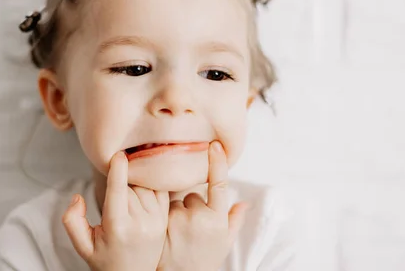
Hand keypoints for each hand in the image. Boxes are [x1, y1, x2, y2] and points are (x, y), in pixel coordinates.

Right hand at [62, 151, 169, 270]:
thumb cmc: (106, 260)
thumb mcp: (83, 245)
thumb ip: (72, 221)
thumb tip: (77, 197)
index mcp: (118, 227)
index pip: (119, 191)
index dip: (118, 169)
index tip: (118, 154)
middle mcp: (141, 223)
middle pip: (130, 186)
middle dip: (122, 181)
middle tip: (115, 191)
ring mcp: (156, 221)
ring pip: (145, 186)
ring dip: (136, 183)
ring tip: (127, 195)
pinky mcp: (165, 219)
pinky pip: (160, 190)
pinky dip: (151, 184)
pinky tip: (142, 189)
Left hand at [157, 141, 248, 270]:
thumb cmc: (203, 261)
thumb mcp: (224, 244)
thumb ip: (234, 221)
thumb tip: (244, 203)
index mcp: (217, 220)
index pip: (219, 185)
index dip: (217, 163)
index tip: (215, 145)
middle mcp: (198, 217)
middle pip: (193, 195)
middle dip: (192, 206)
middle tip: (191, 229)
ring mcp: (177, 219)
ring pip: (176, 201)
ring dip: (176, 211)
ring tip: (177, 234)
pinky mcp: (159, 222)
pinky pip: (162, 207)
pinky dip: (163, 216)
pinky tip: (166, 233)